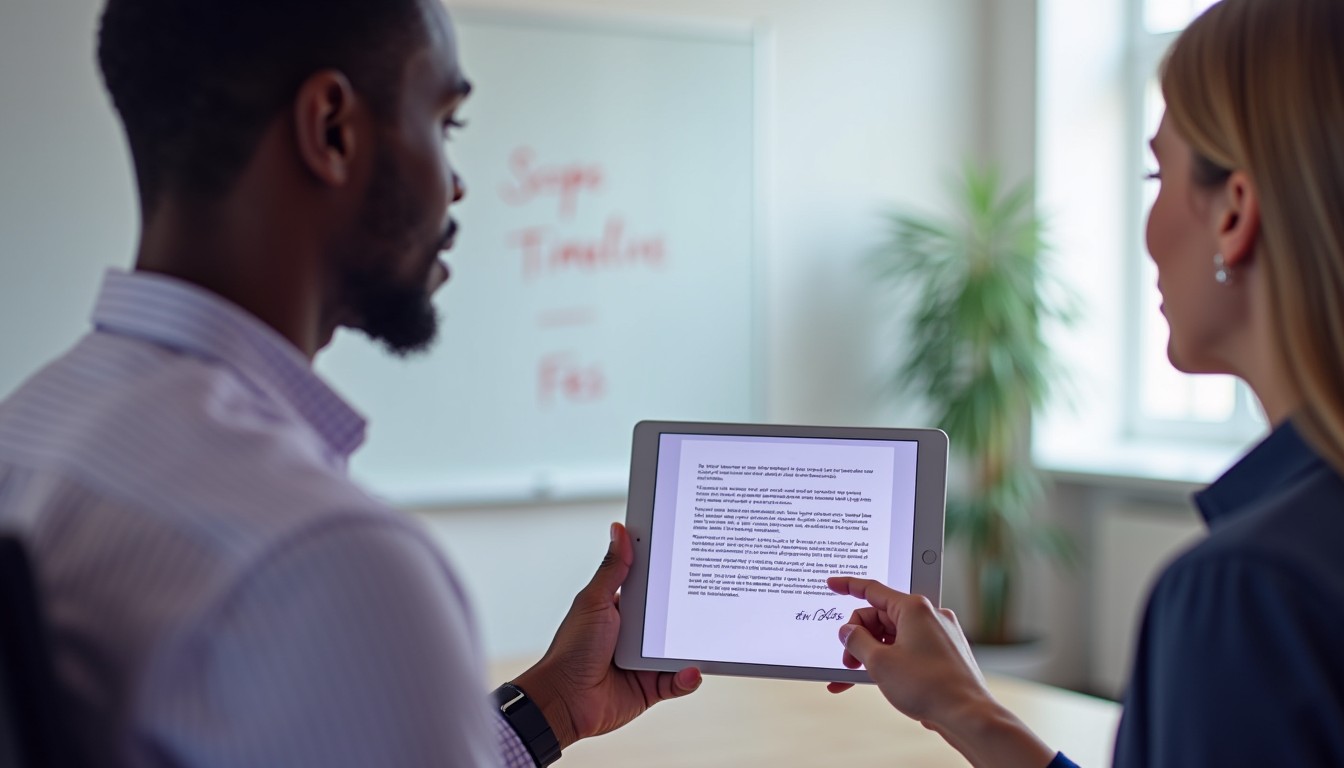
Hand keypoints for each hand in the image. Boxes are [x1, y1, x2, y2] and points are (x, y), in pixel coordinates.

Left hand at [511, 523, 700, 748]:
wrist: (564, 701)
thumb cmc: (572, 650)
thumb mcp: (594, 602)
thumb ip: (612, 569)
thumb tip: (619, 531)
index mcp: (621, 609)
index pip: (651, 587)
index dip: (668, 574)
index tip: (689, 556)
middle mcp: (635, 634)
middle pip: (670, 617)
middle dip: (688, 610)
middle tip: (711, 595)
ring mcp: (644, 661)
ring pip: (678, 648)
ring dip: (691, 645)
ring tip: (705, 636)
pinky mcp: (652, 686)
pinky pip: (678, 680)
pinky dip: (687, 677)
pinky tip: (691, 670)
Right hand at [825, 577, 1054, 767]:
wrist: (967, 714)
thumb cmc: (928, 686)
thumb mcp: (879, 662)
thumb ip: (856, 641)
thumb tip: (848, 631)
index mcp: (913, 608)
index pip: (872, 589)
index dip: (847, 586)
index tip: (831, 584)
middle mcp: (928, 616)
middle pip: (880, 617)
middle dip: (858, 637)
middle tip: (847, 661)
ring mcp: (938, 635)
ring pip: (893, 636)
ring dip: (871, 652)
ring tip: (856, 675)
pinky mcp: (942, 653)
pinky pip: (907, 650)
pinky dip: (889, 661)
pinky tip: (875, 680)